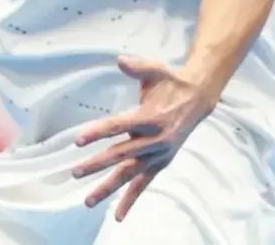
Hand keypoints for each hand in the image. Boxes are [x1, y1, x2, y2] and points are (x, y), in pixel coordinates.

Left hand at [71, 56, 219, 219]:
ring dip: (109, 188)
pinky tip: (118, 215)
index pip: (119, 126)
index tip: (78, 140)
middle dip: (97, 164)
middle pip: (121, 154)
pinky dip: (131, 200)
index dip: (98, 132)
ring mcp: (158, 154)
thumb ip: (138, 67)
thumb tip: (121, 60)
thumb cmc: (171, 83)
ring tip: (88, 200)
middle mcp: (154, 139)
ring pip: (130, 174)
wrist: (198, 99)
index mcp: (150, 117)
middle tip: (75, 171)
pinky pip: (144, 184)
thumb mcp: (156, 70)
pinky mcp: (160, 162)